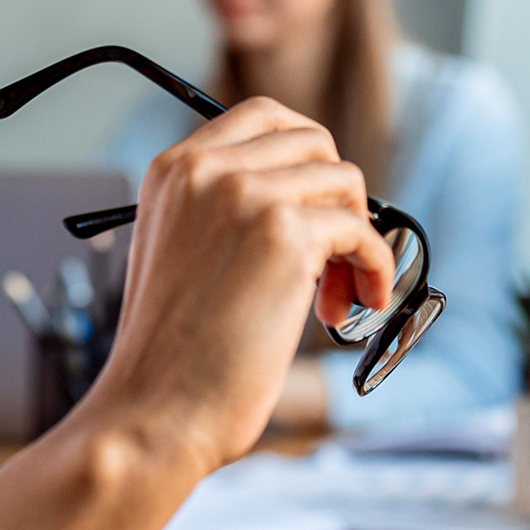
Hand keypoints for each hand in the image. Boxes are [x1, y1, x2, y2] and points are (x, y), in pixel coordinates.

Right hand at [82, 100, 393, 473]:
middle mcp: (206, 169)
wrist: (153, 412)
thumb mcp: (181, 254)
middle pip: (312, 141)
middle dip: (335, 197)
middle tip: (330, 259)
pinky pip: (362, 232)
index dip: (306, 153)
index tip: (320, 200)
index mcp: (173, 170)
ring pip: (343, 181)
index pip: (262, 116)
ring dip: (355, 239)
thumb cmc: (171, 356)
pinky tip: (359, 306)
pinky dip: (375, 268)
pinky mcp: (285, 235)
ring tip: (335, 298)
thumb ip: (225, 211)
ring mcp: (245, 195)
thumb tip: (310, 199)